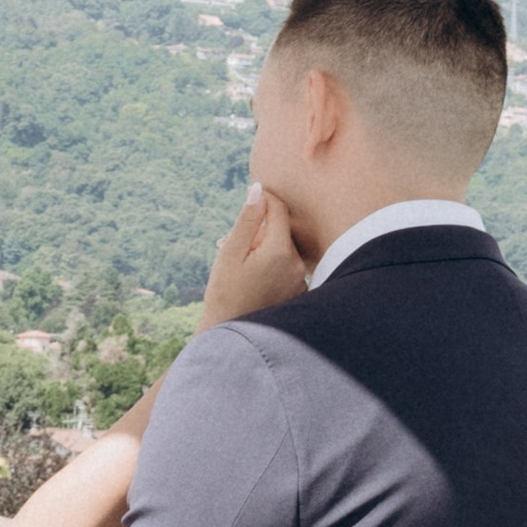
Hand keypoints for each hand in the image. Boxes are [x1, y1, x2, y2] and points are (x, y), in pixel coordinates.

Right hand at [200, 185, 306, 324]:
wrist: (231, 337)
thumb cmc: (225, 294)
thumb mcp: (231, 253)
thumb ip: (247, 219)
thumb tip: (258, 189)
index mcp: (281, 251)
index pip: (279, 210)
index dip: (263, 201)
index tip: (249, 202)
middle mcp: (297, 265)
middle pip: (281, 231)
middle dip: (259, 231)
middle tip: (231, 244)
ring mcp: (301, 281)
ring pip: (283, 250)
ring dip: (263, 250)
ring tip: (239, 266)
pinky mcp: (298, 294)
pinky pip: (286, 269)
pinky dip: (271, 267)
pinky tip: (250, 280)